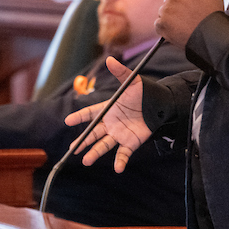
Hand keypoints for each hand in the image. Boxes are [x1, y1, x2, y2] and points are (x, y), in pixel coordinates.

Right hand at [63, 57, 150, 172]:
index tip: (68, 121)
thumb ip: (120, 72)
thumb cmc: (145, 92)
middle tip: (73, 148)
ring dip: (95, 153)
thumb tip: (110, 59)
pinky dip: (120, 161)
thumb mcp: (132, 81)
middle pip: (93, 133)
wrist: (161, 105)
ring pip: (103, 145)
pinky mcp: (130, 143)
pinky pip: (123, 154)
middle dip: (83, 141)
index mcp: (108, 109)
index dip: (79, 117)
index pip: (90, 114)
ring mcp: (119, 134)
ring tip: (86, 160)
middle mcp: (110, 123)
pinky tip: (117, 168)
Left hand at [155, 0, 224, 49]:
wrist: (211, 39)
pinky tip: (177, 31)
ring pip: (163, 12)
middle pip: (168, 0)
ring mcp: (166, 11)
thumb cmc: (214, 17)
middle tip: (188, 18)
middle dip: (176, 8)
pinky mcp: (161, 24)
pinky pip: (158, 24)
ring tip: (184, 25)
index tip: (188, 5)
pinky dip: (165, 29)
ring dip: (170, 18)